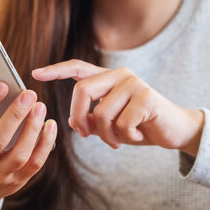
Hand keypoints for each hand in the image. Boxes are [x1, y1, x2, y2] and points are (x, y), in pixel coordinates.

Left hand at [32, 59, 203, 154]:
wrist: (174, 130)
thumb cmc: (141, 126)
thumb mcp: (112, 124)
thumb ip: (92, 119)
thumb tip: (75, 123)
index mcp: (108, 78)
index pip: (78, 68)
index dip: (56, 71)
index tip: (35, 74)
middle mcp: (120, 75)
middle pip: (82, 91)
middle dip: (79, 118)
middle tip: (86, 136)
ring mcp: (134, 84)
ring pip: (101, 113)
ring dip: (107, 136)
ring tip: (119, 141)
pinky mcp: (147, 97)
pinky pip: (122, 124)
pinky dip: (126, 138)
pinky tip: (137, 136)